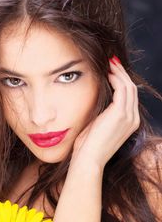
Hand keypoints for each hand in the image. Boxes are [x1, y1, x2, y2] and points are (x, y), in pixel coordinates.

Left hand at [69, 56, 139, 171]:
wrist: (88, 160)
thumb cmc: (88, 146)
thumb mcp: (98, 127)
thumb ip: (102, 113)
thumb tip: (96, 98)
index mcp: (129, 122)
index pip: (129, 96)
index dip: (121, 81)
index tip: (111, 70)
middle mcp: (133, 119)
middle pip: (131, 88)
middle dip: (121, 73)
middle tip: (110, 61)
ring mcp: (129, 117)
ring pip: (128, 86)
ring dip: (118, 72)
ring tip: (108, 63)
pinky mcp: (121, 114)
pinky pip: (122, 89)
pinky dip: (115, 78)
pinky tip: (106, 73)